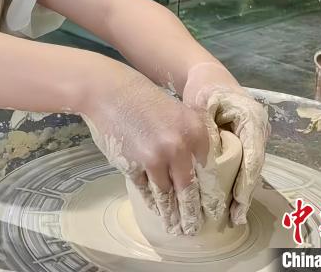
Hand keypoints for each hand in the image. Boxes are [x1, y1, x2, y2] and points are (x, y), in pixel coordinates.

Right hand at [81, 66, 215, 235]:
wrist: (109, 92)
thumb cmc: (143, 100)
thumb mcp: (176, 113)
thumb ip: (189, 139)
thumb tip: (197, 171)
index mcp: (196, 132)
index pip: (208, 172)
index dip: (209, 194)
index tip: (211, 210)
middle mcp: (179, 147)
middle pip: (189, 189)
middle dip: (192, 213)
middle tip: (194, 228)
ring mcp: (155, 158)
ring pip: (167, 194)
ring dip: (171, 215)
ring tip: (176, 228)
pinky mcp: (133, 166)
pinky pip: (146, 189)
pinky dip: (151, 201)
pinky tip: (156, 209)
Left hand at [184, 70, 269, 224]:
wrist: (209, 76)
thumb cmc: (204, 88)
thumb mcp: (201, 104)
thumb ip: (206, 129)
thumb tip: (208, 159)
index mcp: (251, 118)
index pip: (252, 155)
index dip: (246, 180)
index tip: (238, 200)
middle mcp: (259, 128)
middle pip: (254, 166)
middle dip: (246, 193)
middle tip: (236, 218)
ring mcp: (255, 135)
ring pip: (251, 168)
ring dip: (243, 191)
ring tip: (234, 216)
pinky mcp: (247, 141)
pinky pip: (245, 164)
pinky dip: (239, 181)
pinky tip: (231, 201)